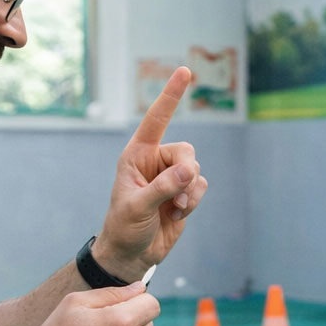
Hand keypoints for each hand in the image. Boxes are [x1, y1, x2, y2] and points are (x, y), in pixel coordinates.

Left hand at [93, 67, 207, 278]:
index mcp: (137, 154)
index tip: (185, 71)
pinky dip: (193, 203)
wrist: (132, 254)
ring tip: (173, 210)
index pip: (157, 119)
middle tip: (176, 196)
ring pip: (196, 171)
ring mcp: (171, 177)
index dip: (171, 95)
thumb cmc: (124, 227)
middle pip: (187, 151)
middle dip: (186, 173)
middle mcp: (155, 160)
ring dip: (189, 193)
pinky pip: (201, 187)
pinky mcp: (184, 193)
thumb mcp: (138, 206)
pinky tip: (176, 215)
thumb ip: (164, 187)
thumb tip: (190, 171)